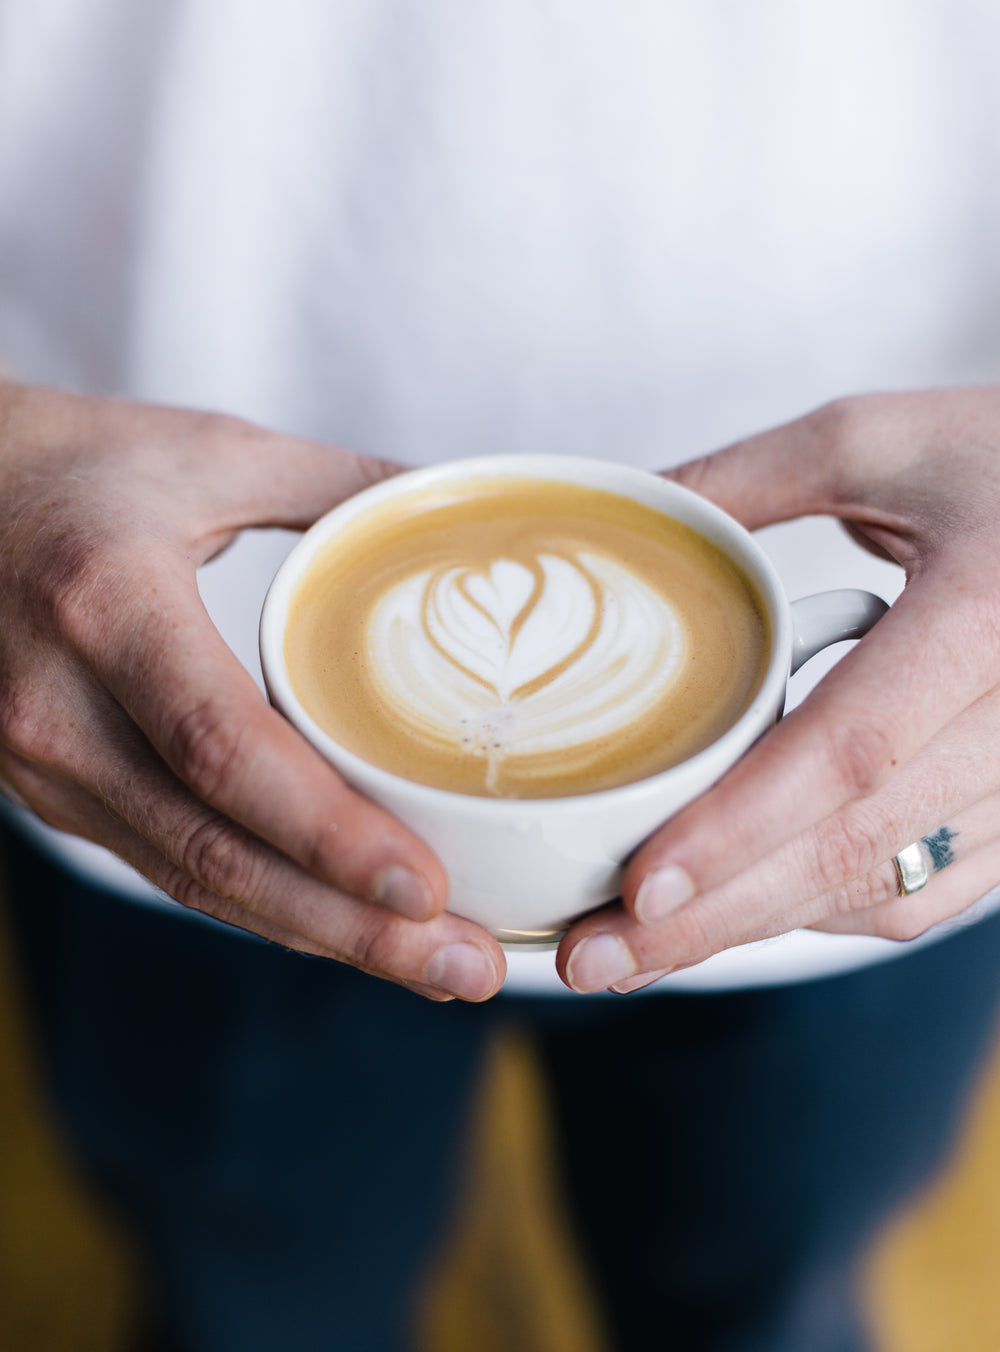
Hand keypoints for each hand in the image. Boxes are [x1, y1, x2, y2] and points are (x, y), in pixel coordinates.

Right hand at [0, 383, 504, 999]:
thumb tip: (460, 519)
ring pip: (193, 878)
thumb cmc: (82, 467)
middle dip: (350, 927)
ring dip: (319, 936)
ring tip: (434, 966)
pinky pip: (170, 866)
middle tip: (466, 967)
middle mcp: (58, 706)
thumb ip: (342, 484)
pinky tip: (346, 926)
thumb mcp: (213, 451)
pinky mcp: (53, 792)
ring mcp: (42, 764)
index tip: (426, 887)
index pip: (219, 747)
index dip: (324, 832)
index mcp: (106, 606)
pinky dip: (265, 906)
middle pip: (213, 851)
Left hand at [557, 389, 999, 992]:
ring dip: (760, 927)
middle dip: (716, 918)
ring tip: (641, 948)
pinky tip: (744, 909)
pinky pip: (931, 889)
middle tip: (595, 957)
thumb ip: (741, 483)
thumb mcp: (872, 440)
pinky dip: (829, 909)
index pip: (853, 749)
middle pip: (858, 847)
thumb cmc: (999, 459)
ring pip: (891, 886)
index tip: (638, 887)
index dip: (741, 827)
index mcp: (984, 615)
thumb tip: (616, 524)